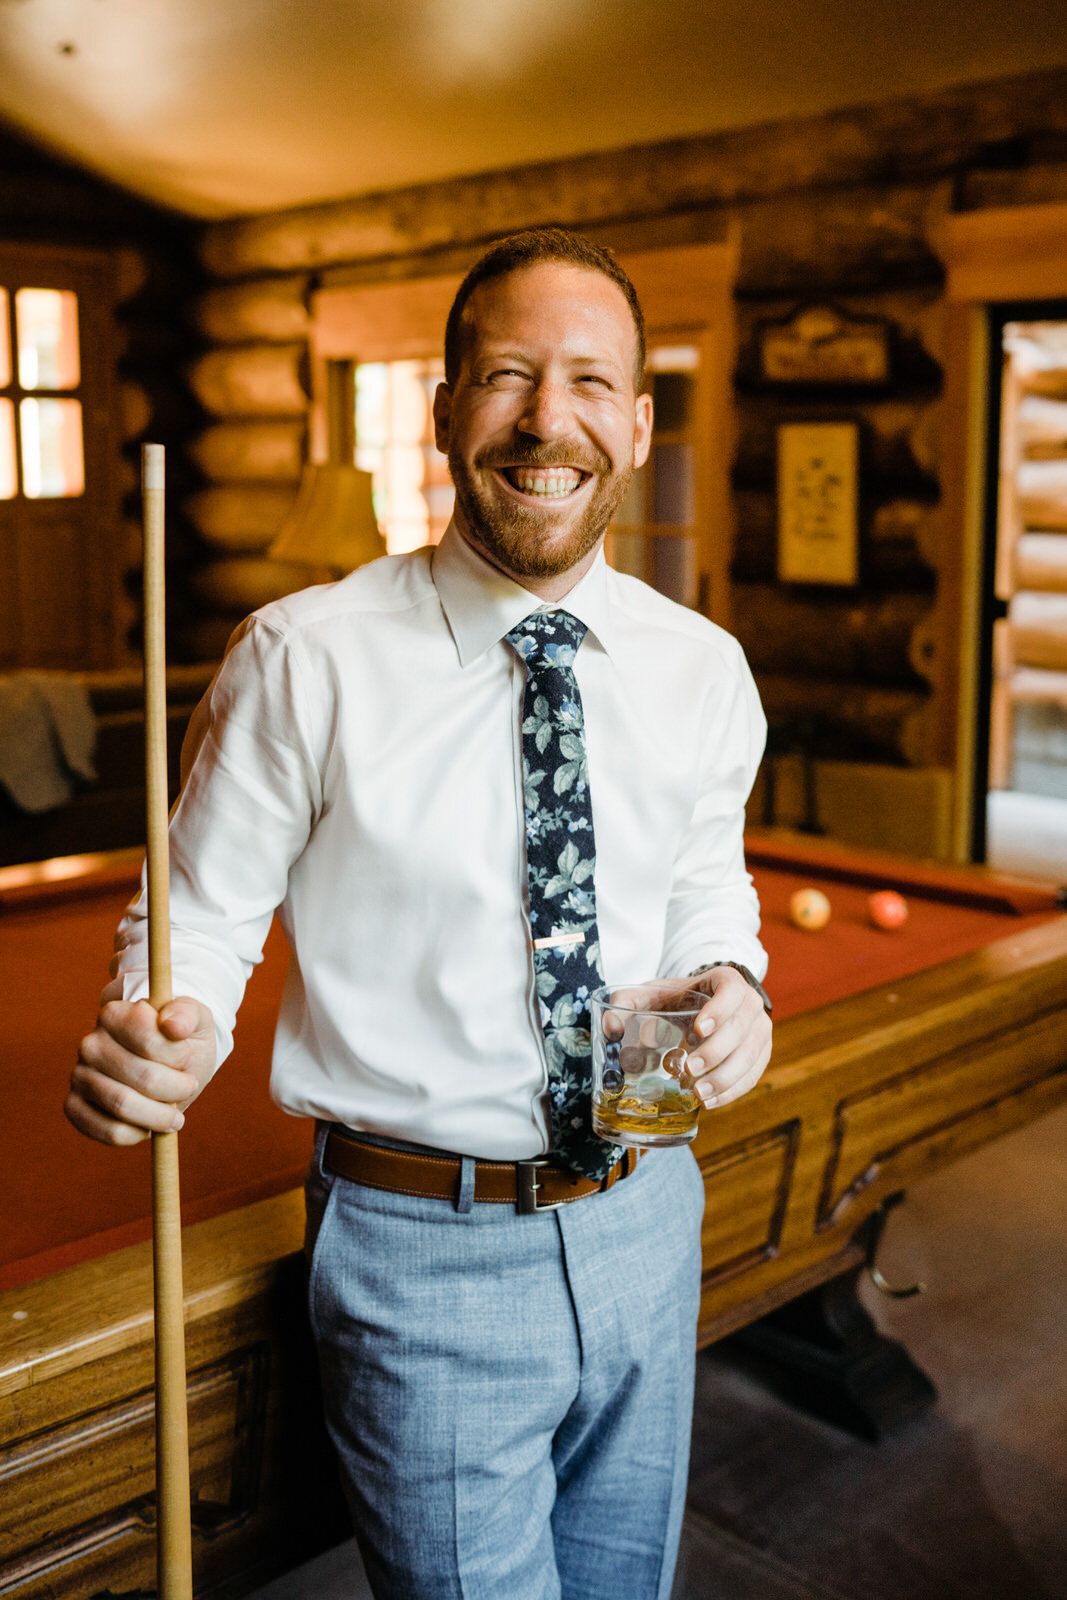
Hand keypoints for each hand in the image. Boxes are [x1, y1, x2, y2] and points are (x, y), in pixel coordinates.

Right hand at [66, 977, 216, 1145]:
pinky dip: (138, 1134)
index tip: (188, 1056)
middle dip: (177, 1088)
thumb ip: (187, 1014)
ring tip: (176, 1114)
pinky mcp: (75, 1106)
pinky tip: (151, 1126)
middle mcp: (90, 1044)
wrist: (168, 1066)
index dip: (178, 1054)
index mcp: (114, 1014)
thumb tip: (173, 1027)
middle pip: (143, 1077)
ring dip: (161, 1115)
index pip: (149, 1038)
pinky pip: (108, 1130)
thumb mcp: (195, 1019)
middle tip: (189, 1086)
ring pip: (124, 1105)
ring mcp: (79, 1075)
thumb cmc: (182, 1041)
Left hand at [616, 967, 771, 1109]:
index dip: (719, 1010)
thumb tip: (609, 1028)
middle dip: (717, 1052)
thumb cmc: (677, 999)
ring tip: (698, 1094)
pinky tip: (711, 1102)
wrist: (707, 1004)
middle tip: (689, 1068)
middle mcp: (751, 1004)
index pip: (731, 991)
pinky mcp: (761, 1054)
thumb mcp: (652, 994)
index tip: (697, 1029)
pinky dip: (734, 1090)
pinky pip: (753, 1074)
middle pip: (742, 1029)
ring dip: (726, 1078)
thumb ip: (625, 1003)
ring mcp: (760, 1030)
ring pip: (751, 1056)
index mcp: (727, 981)